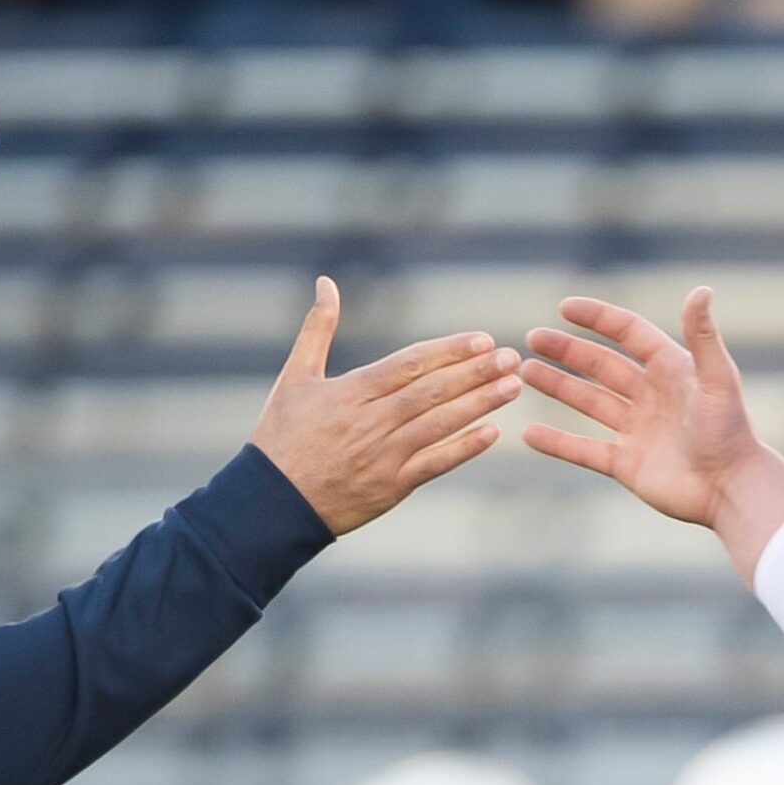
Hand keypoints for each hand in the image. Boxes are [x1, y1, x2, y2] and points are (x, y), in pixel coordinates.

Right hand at [251, 277, 520, 534]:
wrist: (271, 502)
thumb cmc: (282, 436)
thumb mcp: (294, 376)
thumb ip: (317, 329)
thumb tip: (325, 282)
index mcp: (350, 391)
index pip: (409, 364)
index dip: (449, 351)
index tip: (483, 339)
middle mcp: (370, 421)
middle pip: (431, 391)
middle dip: (475, 372)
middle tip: (512, 357)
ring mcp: (383, 456)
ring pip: (439, 424)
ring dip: (479, 405)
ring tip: (512, 387)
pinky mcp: (390, 487)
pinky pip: (434, 465)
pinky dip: (463, 449)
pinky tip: (493, 433)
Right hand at [522, 288, 783, 575]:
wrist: (731, 490)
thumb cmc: (730, 433)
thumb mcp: (718, 380)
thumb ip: (703, 337)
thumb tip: (701, 289)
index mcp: (670, 370)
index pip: (628, 334)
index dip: (598, 318)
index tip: (565, 307)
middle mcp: (651, 396)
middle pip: (601, 365)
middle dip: (567, 350)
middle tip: (532, 338)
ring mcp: (636, 430)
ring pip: (589, 402)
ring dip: (558, 386)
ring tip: (525, 372)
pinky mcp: (627, 464)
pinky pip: (584, 450)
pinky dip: (557, 442)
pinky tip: (528, 432)